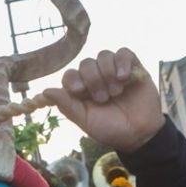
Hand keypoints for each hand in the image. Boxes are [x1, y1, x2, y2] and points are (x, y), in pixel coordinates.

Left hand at [44, 48, 164, 153]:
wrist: (140, 134)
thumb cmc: (111, 129)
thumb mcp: (87, 121)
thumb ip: (67, 105)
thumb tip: (44, 91)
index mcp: (82, 90)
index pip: (70, 74)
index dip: (73, 79)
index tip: (80, 91)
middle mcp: (96, 77)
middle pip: (86, 63)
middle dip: (93, 80)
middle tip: (104, 98)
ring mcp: (114, 71)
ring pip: (104, 55)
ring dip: (107, 73)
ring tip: (116, 92)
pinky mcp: (133, 67)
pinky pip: (124, 52)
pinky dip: (122, 62)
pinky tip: (124, 77)